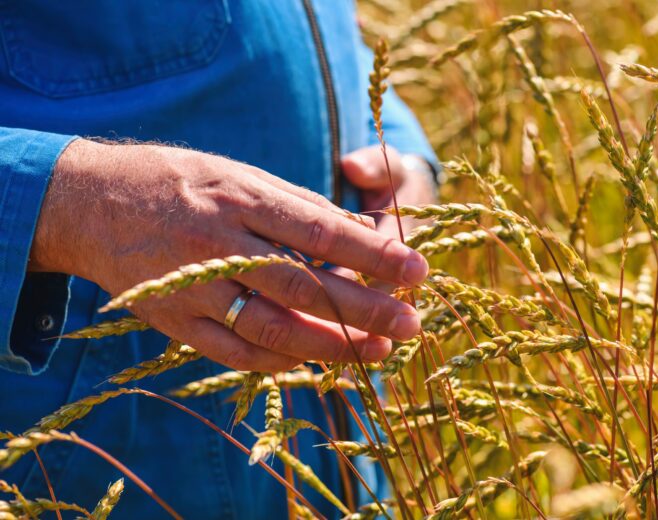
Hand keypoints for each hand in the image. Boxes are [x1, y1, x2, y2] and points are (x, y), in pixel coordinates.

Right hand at [30, 139, 428, 371]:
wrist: (92, 204)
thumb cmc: (180, 182)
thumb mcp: (239, 174)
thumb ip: (296, 206)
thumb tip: (357, 236)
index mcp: (240, 199)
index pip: (321, 232)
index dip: (374, 256)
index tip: (418, 272)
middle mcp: (219, 244)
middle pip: (305, 287)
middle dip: (365, 310)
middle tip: (412, 325)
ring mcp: (193, 288)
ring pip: (273, 329)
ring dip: (332, 346)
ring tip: (377, 352)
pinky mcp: (174, 322)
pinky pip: (235, 352)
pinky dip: (280, 361)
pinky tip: (317, 362)